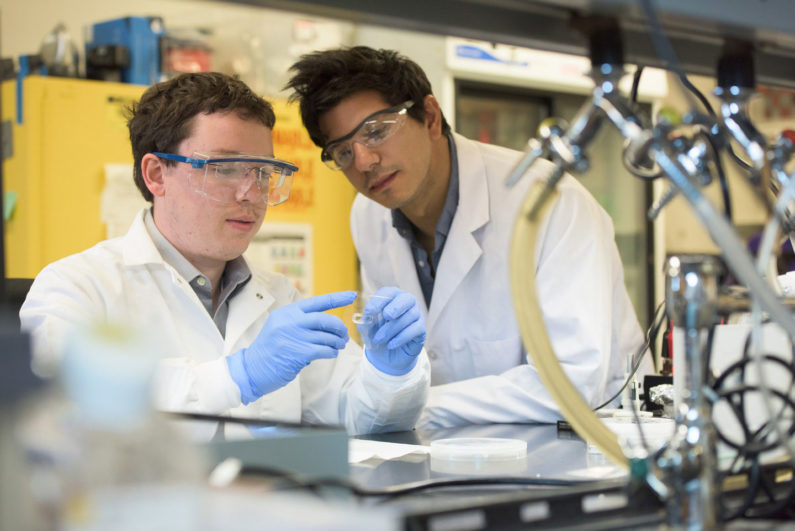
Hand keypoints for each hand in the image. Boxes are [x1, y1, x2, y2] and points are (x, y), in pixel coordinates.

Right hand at [237, 291, 356, 398]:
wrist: (253, 369)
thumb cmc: (270, 349)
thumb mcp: (280, 326)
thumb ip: (300, 321)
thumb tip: (327, 322)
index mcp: (288, 312)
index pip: (317, 301)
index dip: (337, 298)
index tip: (351, 295)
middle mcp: (291, 321)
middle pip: (325, 319)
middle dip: (339, 328)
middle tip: (344, 335)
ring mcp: (295, 337)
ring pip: (327, 336)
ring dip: (337, 342)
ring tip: (339, 346)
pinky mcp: (299, 353)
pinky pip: (324, 350)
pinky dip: (331, 352)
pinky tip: (332, 353)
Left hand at [358, 287, 425, 375]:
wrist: (387, 355)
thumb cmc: (378, 334)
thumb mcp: (368, 330)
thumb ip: (366, 323)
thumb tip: (366, 319)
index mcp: (392, 297)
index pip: (388, 293)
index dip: (378, 301)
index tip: (368, 312)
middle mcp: (407, 302)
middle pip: (406, 299)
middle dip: (395, 307)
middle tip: (386, 316)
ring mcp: (417, 314)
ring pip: (409, 316)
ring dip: (392, 328)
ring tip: (379, 339)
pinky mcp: (421, 329)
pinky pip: (415, 329)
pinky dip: (401, 338)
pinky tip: (390, 345)